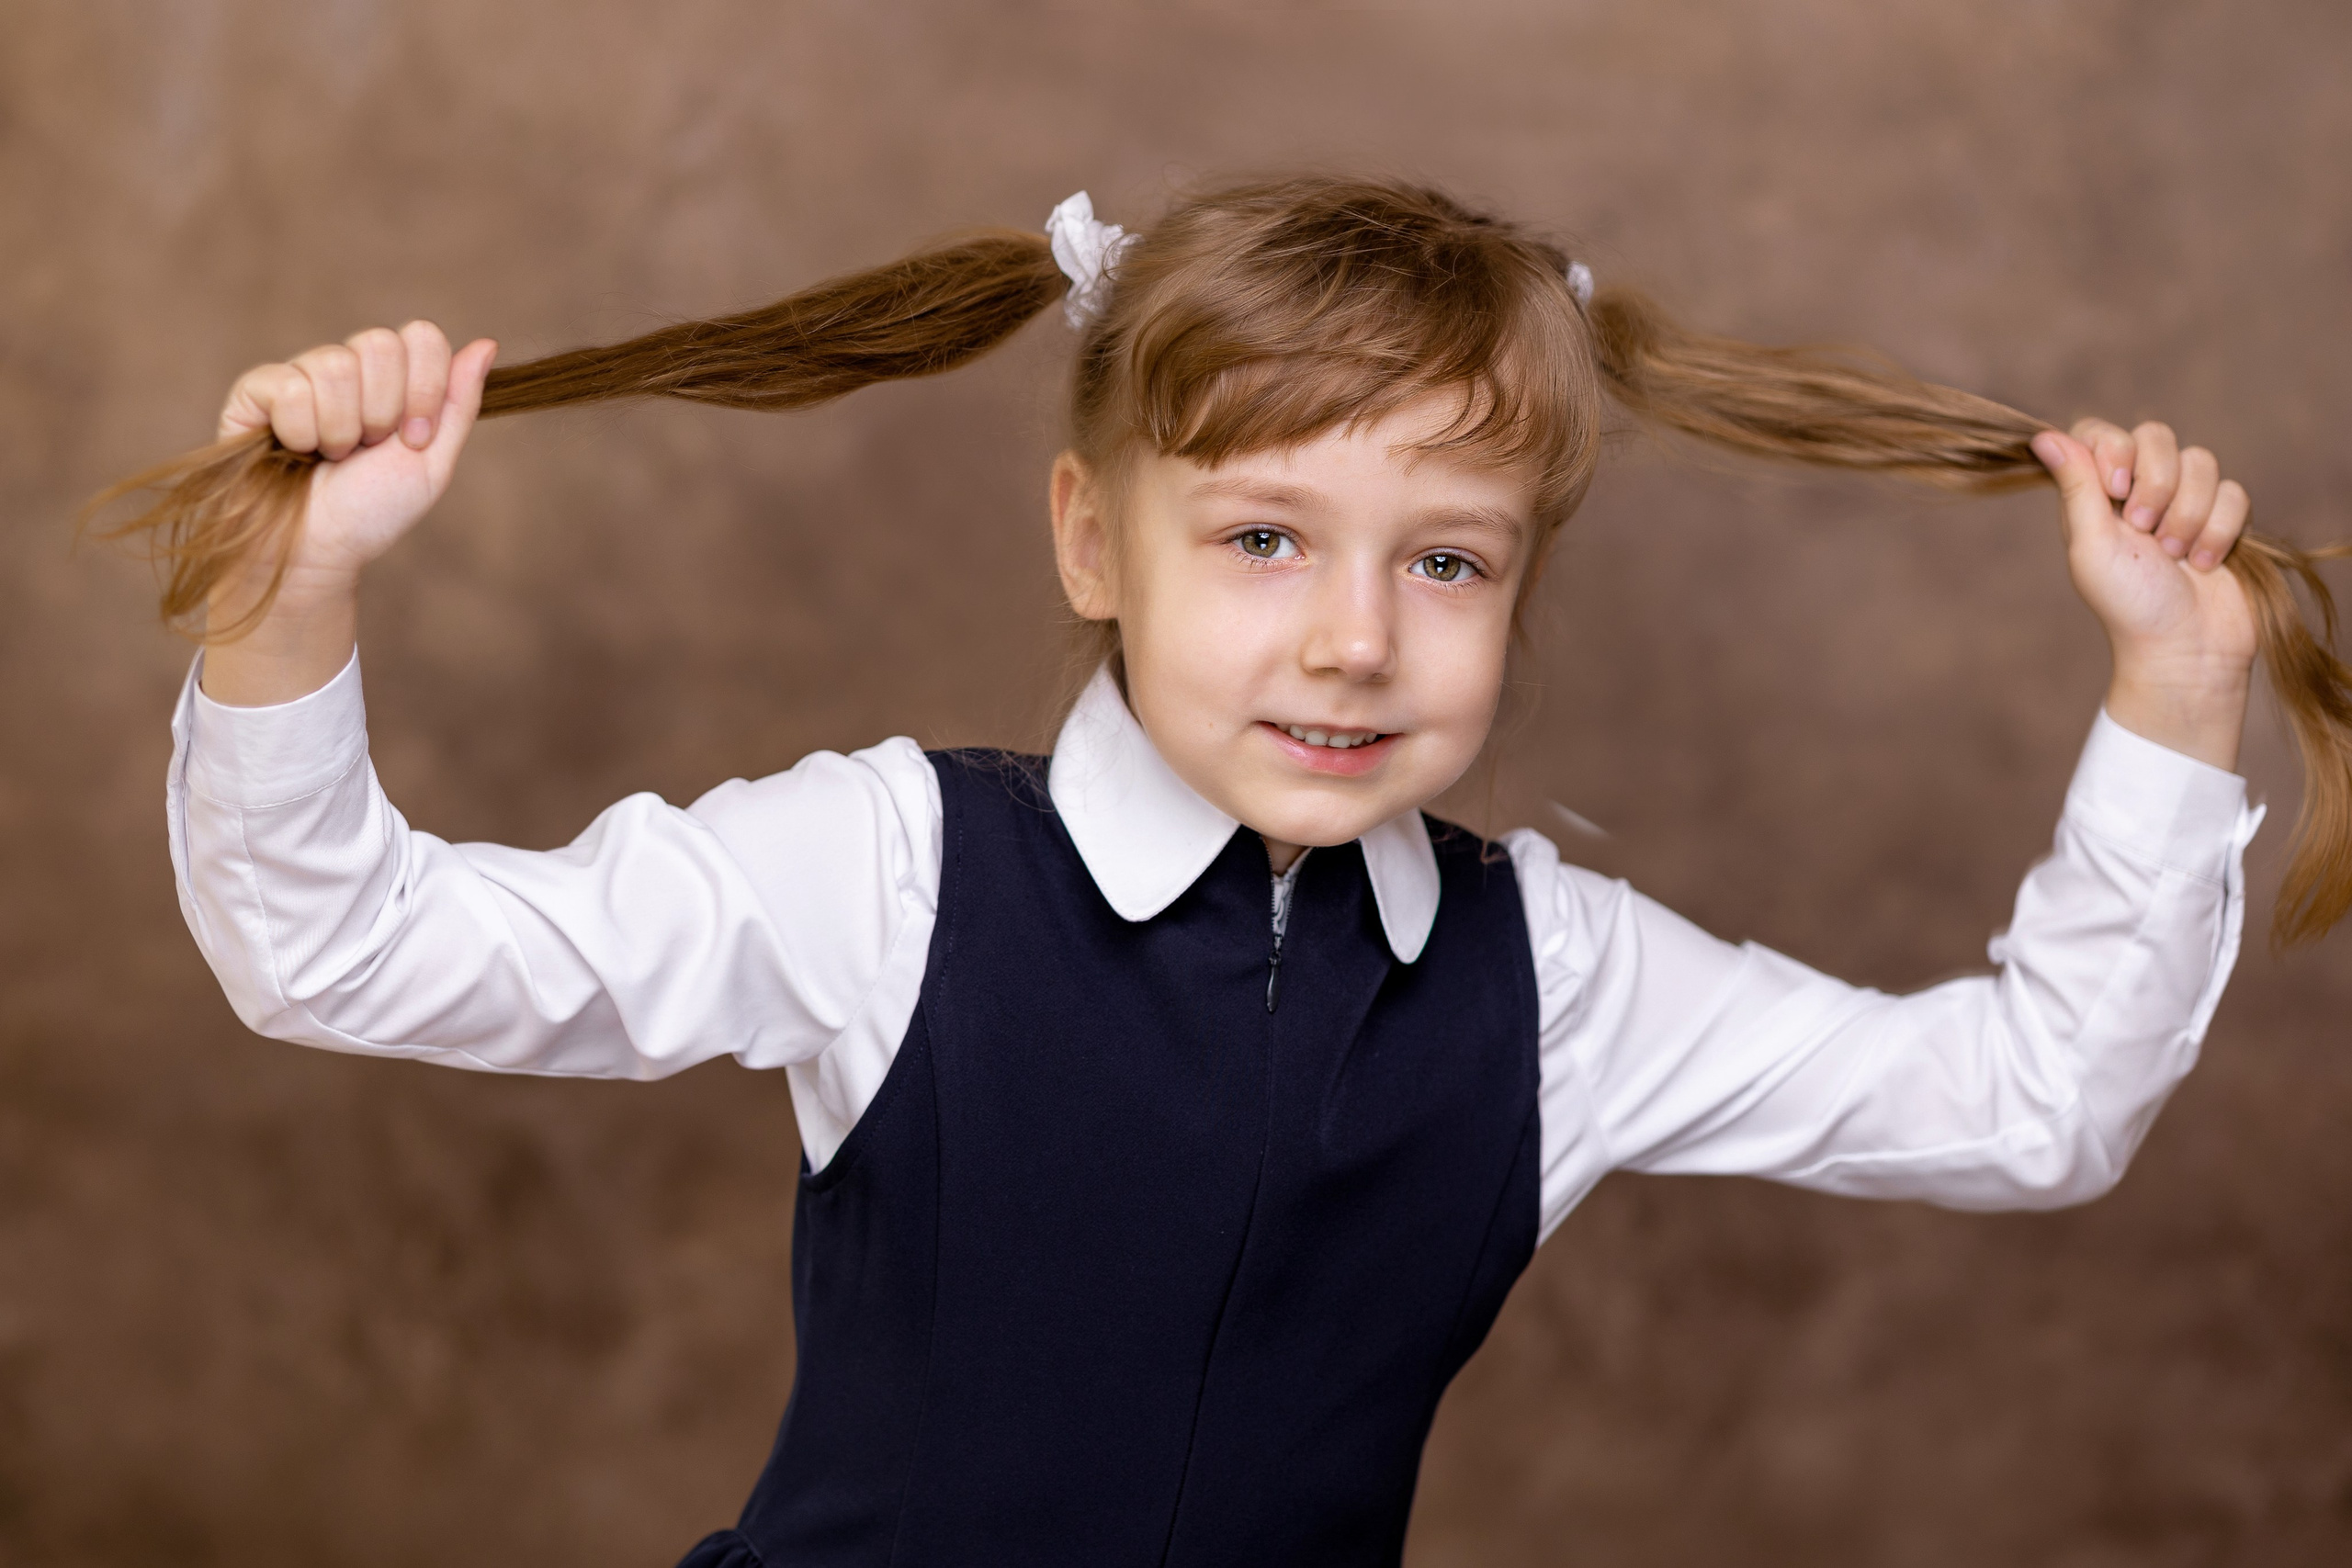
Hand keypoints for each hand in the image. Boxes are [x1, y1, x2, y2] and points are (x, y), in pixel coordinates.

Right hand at [200, 322, 494, 706]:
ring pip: (335, 364)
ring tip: (331, 456)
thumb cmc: (372, 512)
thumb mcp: (432, 462)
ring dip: (342, 429)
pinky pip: (290, 385)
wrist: (318, 550)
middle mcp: (347, 368)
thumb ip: (459, 403)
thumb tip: (486, 345)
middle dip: (383, 411)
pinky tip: (296, 451)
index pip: (421, 337)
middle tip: (368, 449)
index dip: (425, 389)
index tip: (416, 437)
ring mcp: (301, 374)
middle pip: (379, 343)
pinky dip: (301, 431)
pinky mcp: (257, 389)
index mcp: (391, 380)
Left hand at [2032, 419, 2254, 770]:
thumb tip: (2042, 436)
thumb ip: (2075, 486)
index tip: (2116, 486)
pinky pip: (2234, 491)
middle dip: (2156, 482)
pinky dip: (2219, 530)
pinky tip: (2204, 563)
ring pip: (2201, 460)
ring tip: (2175, 555)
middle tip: (2145, 530)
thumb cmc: (2127, 603)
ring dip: (2189, 512)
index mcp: (2095, 494)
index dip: (2113, 447)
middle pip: (2156, 434)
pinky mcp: (2224, 516)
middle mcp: (2137, 489)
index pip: (2098, 431)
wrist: (2185, 646)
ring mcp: (2184, 500)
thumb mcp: (2091, 544)